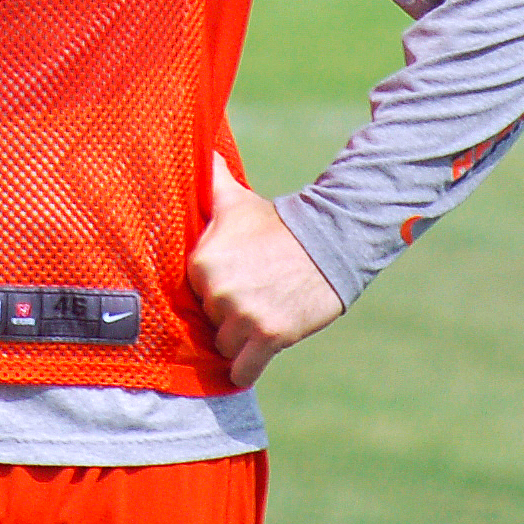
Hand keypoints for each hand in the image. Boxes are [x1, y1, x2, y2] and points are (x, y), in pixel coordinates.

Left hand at [187, 154, 343, 388]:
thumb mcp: (237, 199)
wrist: (330, 241)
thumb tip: (196, 150)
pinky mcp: (269, 338)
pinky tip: (255, 359)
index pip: (193, 295)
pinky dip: (246, 371)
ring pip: (225, 347)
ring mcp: (244, 316)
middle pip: (209, 322)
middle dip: (227, 316)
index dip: (213, 292)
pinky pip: (242, 373)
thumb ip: (209, 179)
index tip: (235, 282)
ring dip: (240, 341)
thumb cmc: (277, 222)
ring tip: (261, 318)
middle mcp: (218, 291)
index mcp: (201, 262)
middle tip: (253, 297)